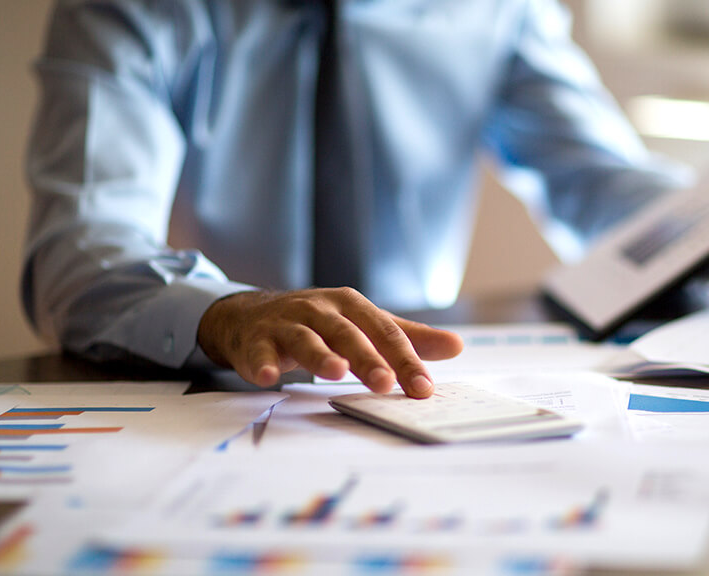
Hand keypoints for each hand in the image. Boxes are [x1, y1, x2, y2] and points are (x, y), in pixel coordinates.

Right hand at [196, 288, 463, 396]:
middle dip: (367, 358)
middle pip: (347, 334)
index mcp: (351, 305)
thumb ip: (407, 337)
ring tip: (335, 373)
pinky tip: (269, 378)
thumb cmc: (317, 322)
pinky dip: (263, 363)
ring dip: (320, 356)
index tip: (423, 388)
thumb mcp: (362, 324)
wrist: (251, 314)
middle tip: (385, 384)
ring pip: (306, 338)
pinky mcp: (256, 340)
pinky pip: (259, 352)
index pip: (384, 332)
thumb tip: (457, 346)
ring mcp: (286, 323)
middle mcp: (320, 309)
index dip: (405, 360)